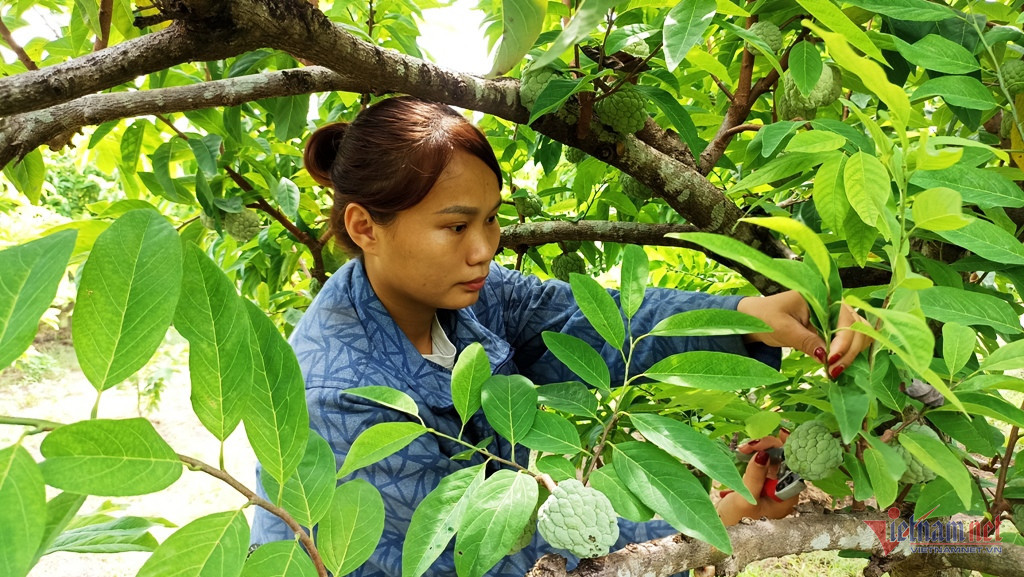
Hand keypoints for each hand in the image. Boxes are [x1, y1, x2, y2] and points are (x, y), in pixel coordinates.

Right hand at [715, 435, 798, 525]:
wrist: (721, 525)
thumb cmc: (735, 519)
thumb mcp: (745, 499)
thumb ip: (754, 477)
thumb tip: (763, 454)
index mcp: (787, 496)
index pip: (794, 467)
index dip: (786, 450)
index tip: (777, 436)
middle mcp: (783, 487)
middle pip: (784, 458)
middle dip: (768, 447)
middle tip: (748, 445)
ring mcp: (772, 481)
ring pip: (773, 456)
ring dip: (760, 447)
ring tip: (743, 448)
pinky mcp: (761, 476)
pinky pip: (762, 458)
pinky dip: (754, 451)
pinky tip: (744, 449)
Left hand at [737, 291, 870, 378]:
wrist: (756, 320)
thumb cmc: (766, 318)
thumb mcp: (783, 329)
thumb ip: (806, 340)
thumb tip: (826, 357)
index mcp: (822, 298)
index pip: (845, 318)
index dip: (843, 340)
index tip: (832, 360)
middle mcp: (834, 306)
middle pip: (857, 327)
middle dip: (849, 350)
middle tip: (833, 371)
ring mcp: (835, 317)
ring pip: (859, 334)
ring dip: (852, 353)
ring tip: (835, 371)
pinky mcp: (833, 330)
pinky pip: (851, 341)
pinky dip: (849, 353)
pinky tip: (838, 367)